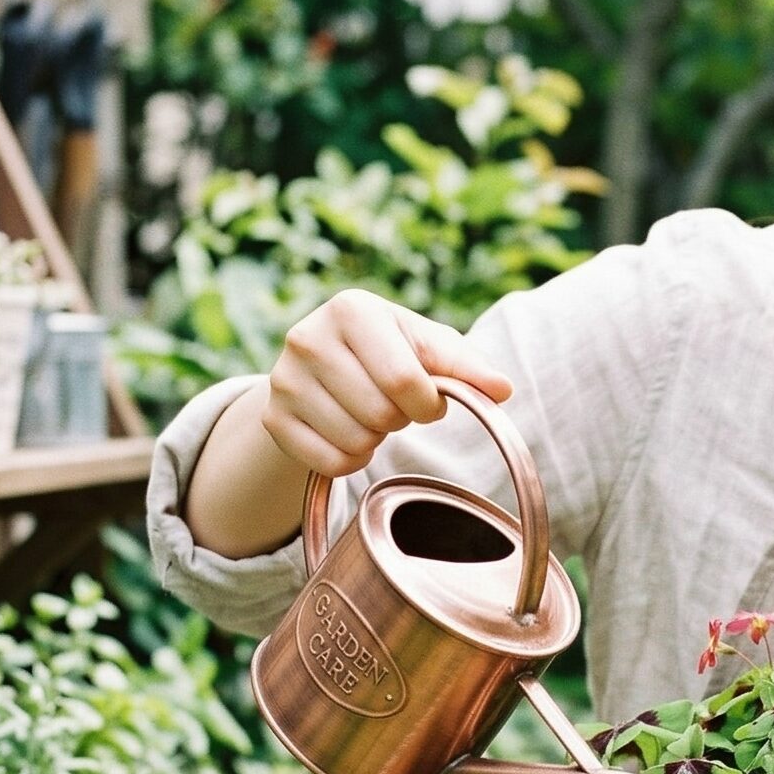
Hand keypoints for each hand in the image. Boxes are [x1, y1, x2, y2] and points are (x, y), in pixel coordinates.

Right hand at [263, 288, 514, 478]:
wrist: (327, 365)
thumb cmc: (392, 351)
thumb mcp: (429, 347)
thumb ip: (467, 367)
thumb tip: (502, 389)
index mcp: (352, 309)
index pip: (404, 381)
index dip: (428, 403)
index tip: (427, 397)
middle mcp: (307, 337)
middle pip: (380, 415)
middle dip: (400, 420)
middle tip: (392, 404)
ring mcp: (283, 379)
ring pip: (355, 442)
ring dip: (376, 440)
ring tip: (368, 414)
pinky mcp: (272, 418)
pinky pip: (329, 463)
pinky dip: (350, 460)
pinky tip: (347, 433)